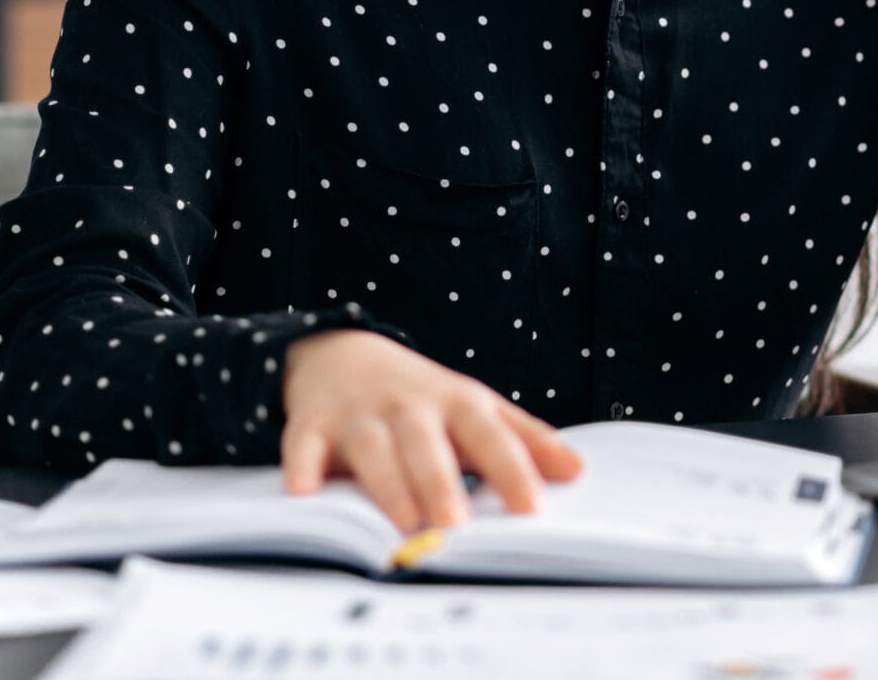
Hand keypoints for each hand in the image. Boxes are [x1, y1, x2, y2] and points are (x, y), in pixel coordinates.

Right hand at [280, 328, 581, 532]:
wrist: (341, 353)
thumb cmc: (422, 398)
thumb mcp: (476, 408)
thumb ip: (523, 440)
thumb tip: (577, 470)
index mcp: (457, 403)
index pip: (491, 436)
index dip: (513, 470)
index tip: (533, 508)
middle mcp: (409, 408)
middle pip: (428, 445)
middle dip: (442, 482)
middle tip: (456, 523)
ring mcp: (359, 416)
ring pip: (373, 451)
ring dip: (388, 485)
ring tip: (405, 523)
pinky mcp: (312, 425)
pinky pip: (303, 446)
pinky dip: (301, 468)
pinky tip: (304, 493)